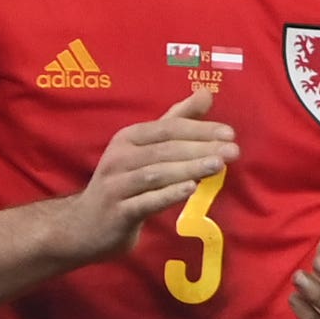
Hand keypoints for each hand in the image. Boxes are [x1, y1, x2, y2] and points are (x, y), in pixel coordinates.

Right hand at [47, 85, 236, 267]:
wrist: (86, 225)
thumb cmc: (124, 183)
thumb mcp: (147, 149)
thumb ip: (177, 121)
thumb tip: (207, 93)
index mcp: (129, 138)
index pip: (168, 128)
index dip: (199, 128)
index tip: (229, 133)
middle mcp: (119, 157)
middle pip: (164, 149)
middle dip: (200, 148)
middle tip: (233, 151)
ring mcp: (116, 185)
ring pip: (156, 173)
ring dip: (188, 168)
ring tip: (218, 166)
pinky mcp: (118, 212)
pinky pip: (145, 201)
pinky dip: (168, 194)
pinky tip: (191, 189)